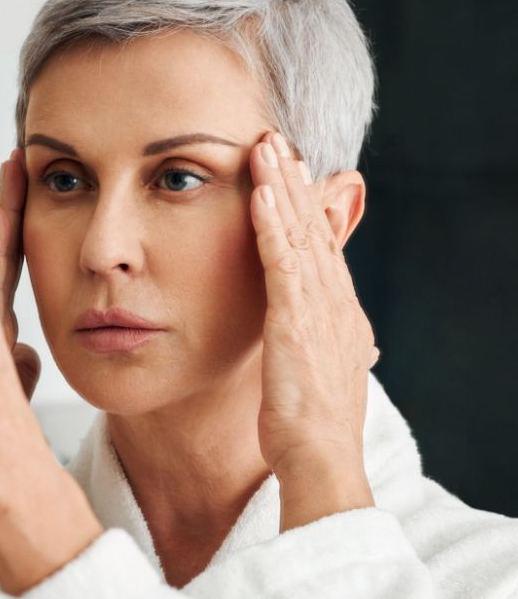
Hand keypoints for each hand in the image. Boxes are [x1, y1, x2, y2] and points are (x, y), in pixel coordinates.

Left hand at [249, 132, 376, 530]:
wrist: (319, 458)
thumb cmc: (310, 426)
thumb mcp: (315, 373)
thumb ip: (311, 343)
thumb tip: (309, 334)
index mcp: (337, 313)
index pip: (320, 246)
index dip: (305, 205)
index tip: (289, 172)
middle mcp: (333, 302)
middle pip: (313, 228)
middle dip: (294, 181)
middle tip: (275, 140)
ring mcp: (318, 309)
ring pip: (300, 234)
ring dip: (282, 187)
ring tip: (265, 147)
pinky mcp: (295, 321)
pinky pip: (282, 262)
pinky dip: (273, 224)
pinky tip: (261, 193)